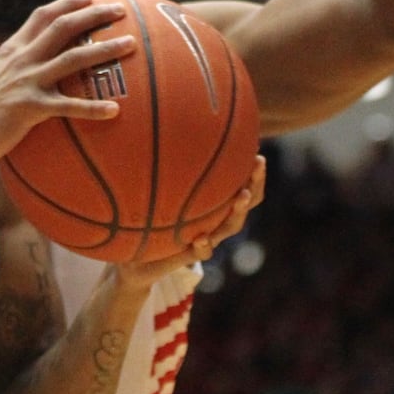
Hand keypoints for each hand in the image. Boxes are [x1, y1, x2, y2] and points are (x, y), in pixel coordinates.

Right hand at [0, 0, 134, 166]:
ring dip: (105, 49)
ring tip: (131, 44)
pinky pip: (69, 106)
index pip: (42, 16)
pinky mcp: (30, 107)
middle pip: (63, 26)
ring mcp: (26, 81)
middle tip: (120, 9)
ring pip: (73, 58)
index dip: (67, 3)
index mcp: (12, 50)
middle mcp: (21, 59)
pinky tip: (115, 110)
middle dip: (93, 14)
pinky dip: (94, 108)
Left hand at [113, 155, 266, 289]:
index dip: (251, 169)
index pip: (240, 183)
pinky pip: (201, 253)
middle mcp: (215, 220)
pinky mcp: (189, 256)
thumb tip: (157, 132)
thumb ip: (159, 169)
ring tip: (240, 196)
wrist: (135, 261)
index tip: (256, 149)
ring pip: (230, 226)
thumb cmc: (148, 219)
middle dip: (254, 182)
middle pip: (246, 201)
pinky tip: (201, 239)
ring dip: (237, 211)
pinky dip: (203, 246)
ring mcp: (206, 239)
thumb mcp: (153, 192)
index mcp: (212, 204)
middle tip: (258, 162)